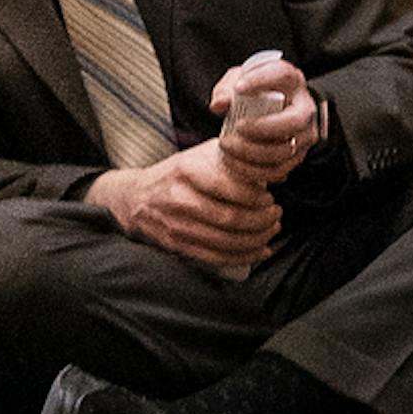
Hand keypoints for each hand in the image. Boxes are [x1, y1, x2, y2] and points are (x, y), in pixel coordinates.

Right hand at [90, 140, 283, 271]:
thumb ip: (227, 159)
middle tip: (276, 216)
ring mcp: (178, 226)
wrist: (136, 198)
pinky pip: (216, 258)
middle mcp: (180, 199)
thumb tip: (265, 167)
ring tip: (271, 231)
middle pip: (230, 218)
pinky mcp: (179, 246)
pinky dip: (243, 257)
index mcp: (186, 170)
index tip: (270, 197)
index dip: (255, 197)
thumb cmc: (174, 175)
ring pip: (226, 241)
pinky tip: (259, 251)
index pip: (228, 188)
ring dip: (256, 240)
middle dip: (261, 221)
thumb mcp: (196, 155)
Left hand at [210, 53, 320, 182]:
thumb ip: (227, 88)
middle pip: (294, 121)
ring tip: (227, 145)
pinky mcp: (296, 158)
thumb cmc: (256, 92)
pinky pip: (278, 170)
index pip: (282, 75)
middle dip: (264, 127)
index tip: (238, 88)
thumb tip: (219, 104)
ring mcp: (304, 136)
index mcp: (292, 81)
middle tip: (238, 126)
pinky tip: (233, 162)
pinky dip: (253, 170)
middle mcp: (304, 109)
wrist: (273, 110)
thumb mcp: (242, 79)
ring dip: (253, 151)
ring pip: (285, 150)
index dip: (261, 80)